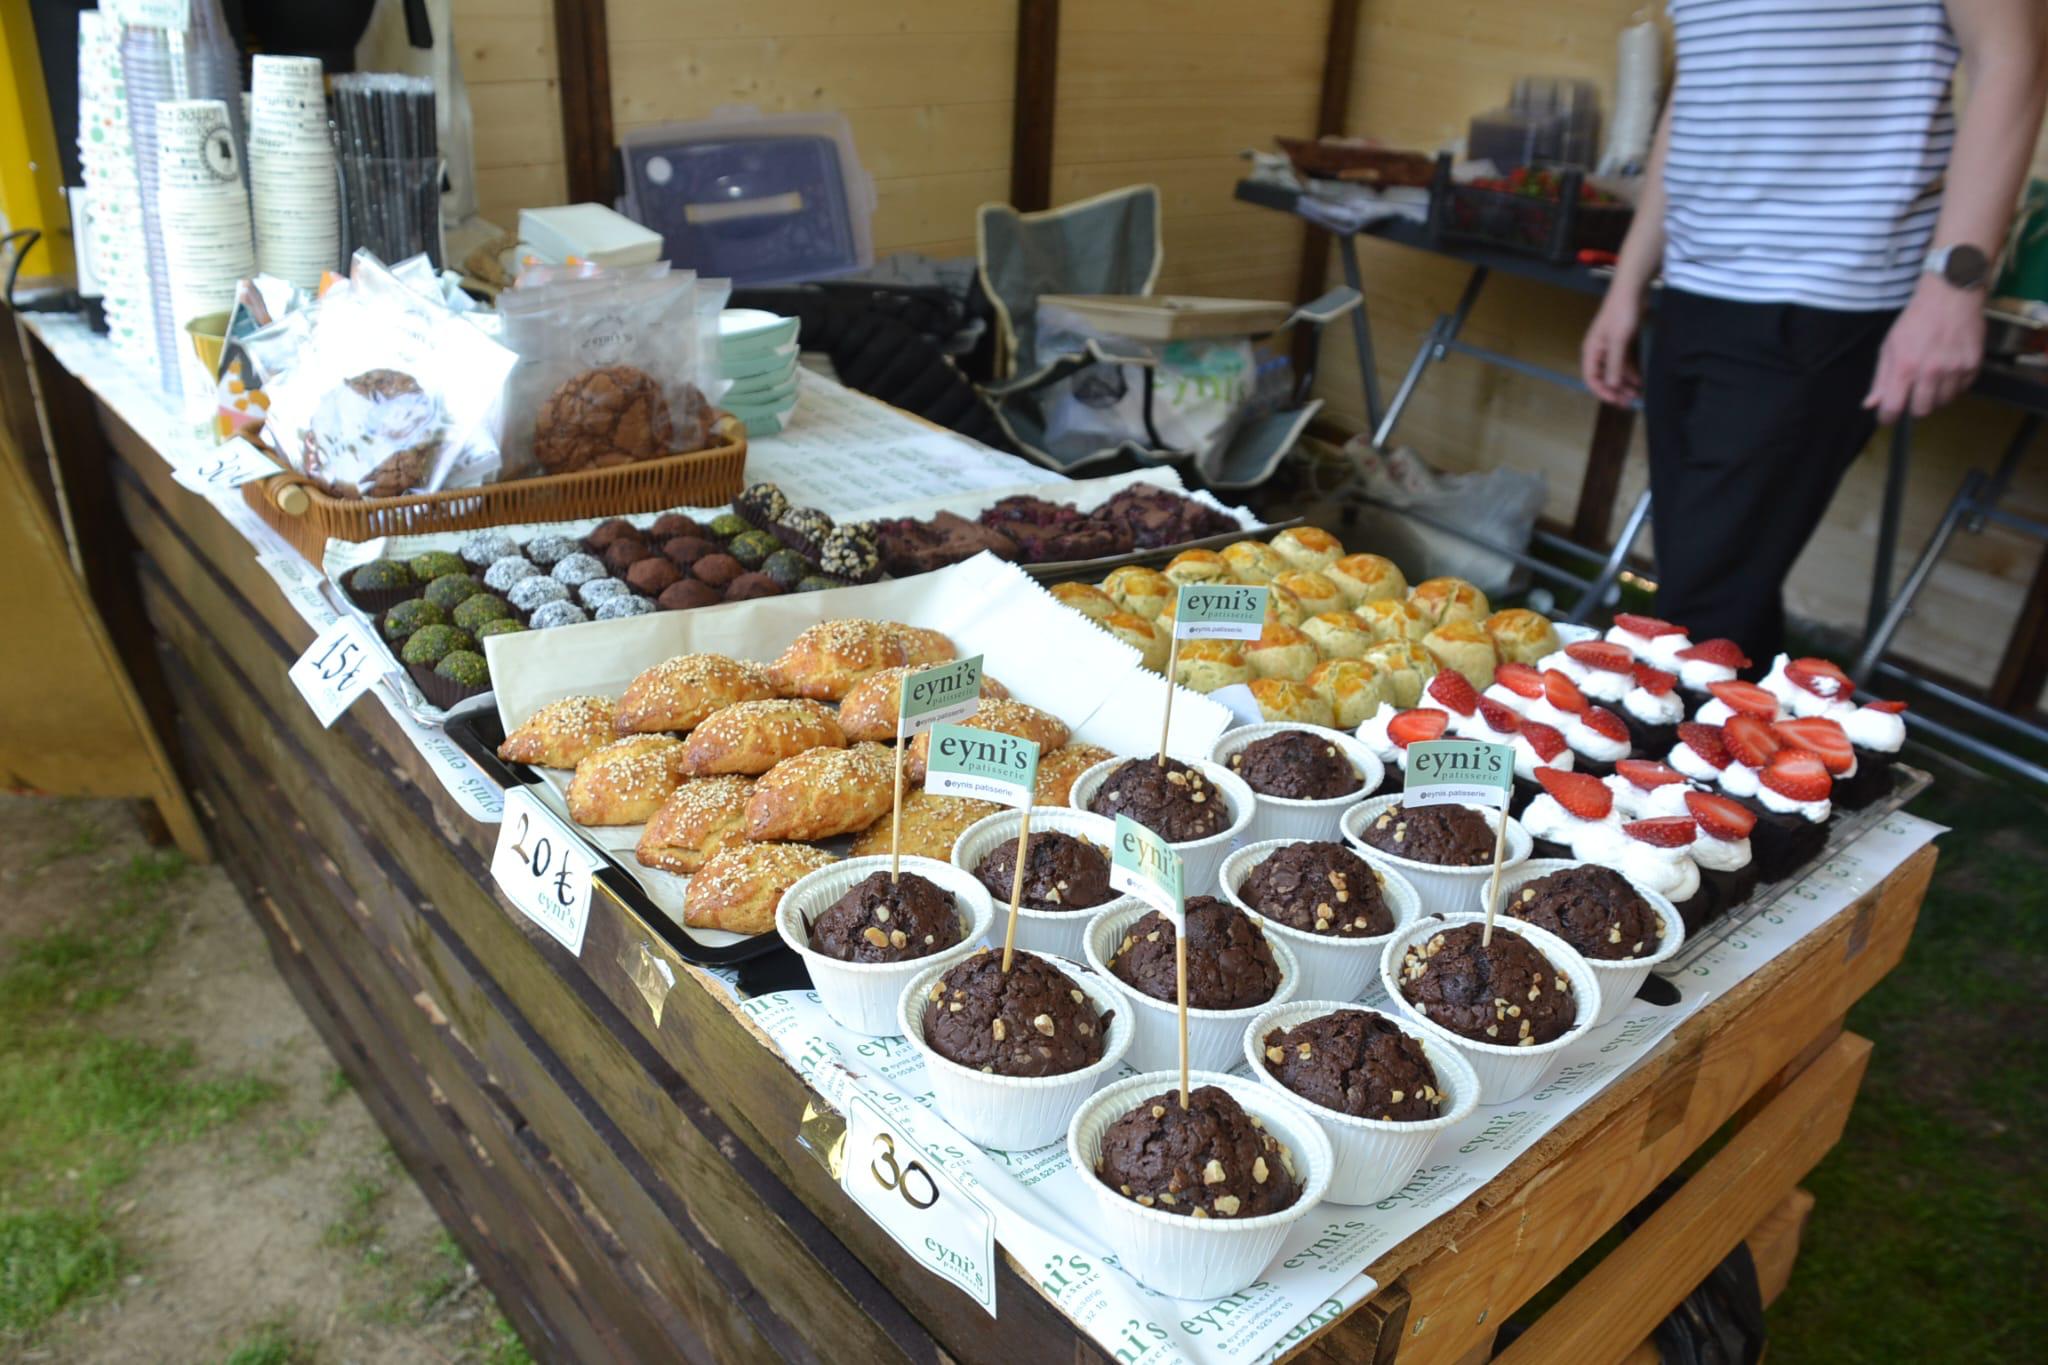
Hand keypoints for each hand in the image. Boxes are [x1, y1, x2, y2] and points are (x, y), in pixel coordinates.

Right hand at [1581, 290, 1642, 406]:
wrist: (1632, 290)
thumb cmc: (1622, 313)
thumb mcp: (1618, 341)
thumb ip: (1614, 364)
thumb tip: (1611, 386)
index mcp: (1591, 350)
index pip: (1591, 378)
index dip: (1602, 391)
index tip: (1616, 400)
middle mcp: (1599, 351)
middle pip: (1603, 377)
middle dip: (1615, 390)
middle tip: (1628, 402)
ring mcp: (1611, 347)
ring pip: (1615, 371)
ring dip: (1624, 384)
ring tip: (1636, 395)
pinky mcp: (1623, 343)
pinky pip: (1624, 363)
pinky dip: (1630, 373)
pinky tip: (1639, 381)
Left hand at [1863, 281, 1984, 422]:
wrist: (1950, 295)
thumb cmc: (1916, 320)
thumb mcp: (1890, 346)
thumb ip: (1881, 378)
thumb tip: (1870, 405)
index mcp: (1905, 367)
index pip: (1894, 408)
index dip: (1888, 418)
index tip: (1887, 418)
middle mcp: (1930, 372)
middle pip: (1922, 411)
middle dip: (1914, 407)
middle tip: (1913, 394)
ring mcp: (1954, 369)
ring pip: (1943, 402)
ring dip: (1935, 396)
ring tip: (1932, 379)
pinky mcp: (1973, 365)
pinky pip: (1962, 389)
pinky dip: (1954, 385)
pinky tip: (1948, 370)